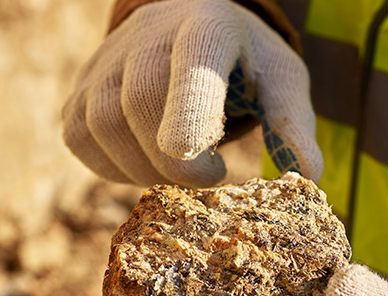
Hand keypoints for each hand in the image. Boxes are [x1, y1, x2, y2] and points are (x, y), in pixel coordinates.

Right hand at [62, 0, 321, 187]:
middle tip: (211, 175)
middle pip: (141, 104)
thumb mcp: (280, 81)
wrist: (182, 31)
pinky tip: (147, 159)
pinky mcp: (77, 92)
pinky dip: (115, 167)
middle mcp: (147, 35)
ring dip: (145, 169)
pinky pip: (82, 141)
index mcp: (209, 27)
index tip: (188, 149)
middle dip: (176, 164)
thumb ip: (293, 123)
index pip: (192, 65)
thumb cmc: (242, 63)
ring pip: (104, 126)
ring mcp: (103, 62)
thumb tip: (310, 175)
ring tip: (182, 168)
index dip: (187, 107)